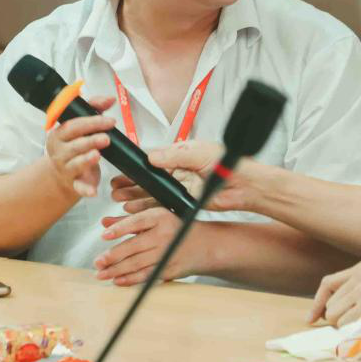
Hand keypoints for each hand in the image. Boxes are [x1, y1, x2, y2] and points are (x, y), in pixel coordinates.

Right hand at [45, 95, 115, 197]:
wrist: (62, 172)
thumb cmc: (74, 143)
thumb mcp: (81, 124)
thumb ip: (94, 108)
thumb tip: (110, 99)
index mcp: (59, 135)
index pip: (73, 126)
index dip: (90, 122)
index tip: (109, 120)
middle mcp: (60, 152)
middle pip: (74, 145)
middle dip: (90, 140)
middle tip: (106, 138)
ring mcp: (66, 168)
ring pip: (75, 164)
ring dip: (86, 160)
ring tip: (97, 154)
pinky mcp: (74, 183)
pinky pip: (79, 187)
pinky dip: (86, 189)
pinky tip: (93, 191)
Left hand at [94, 208, 199, 285]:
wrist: (204, 245)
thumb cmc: (175, 228)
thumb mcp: (154, 218)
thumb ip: (128, 221)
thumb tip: (104, 223)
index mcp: (160, 217)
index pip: (136, 222)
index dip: (119, 229)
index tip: (104, 236)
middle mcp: (164, 235)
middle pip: (134, 247)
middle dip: (113, 256)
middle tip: (97, 261)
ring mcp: (167, 253)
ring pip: (137, 264)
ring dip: (117, 271)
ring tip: (102, 274)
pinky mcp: (169, 269)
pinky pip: (146, 275)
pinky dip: (130, 279)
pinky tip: (118, 280)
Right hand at [110, 139, 254, 212]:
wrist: (245, 185)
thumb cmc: (228, 163)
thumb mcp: (199, 153)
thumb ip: (174, 156)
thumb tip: (153, 157)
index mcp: (181, 154)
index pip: (153, 158)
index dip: (137, 165)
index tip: (122, 169)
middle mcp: (179, 170)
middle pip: (148, 177)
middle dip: (130, 182)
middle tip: (115, 187)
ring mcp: (181, 186)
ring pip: (152, 192)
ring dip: (135, 196)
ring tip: (119, 199)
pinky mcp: (184, 201)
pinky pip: (161, 204)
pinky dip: (147, 207)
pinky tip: (135, 209)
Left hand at [309, 260, 360, 326]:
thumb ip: (358, 293)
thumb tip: (329, 314)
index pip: (328, 283)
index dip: (317, 303)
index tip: (311, 319)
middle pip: (330, 304)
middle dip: (336, 321)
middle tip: (356, 328)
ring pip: (335, 316)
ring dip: (347, 328)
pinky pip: (346, 324)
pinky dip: (354, 332)